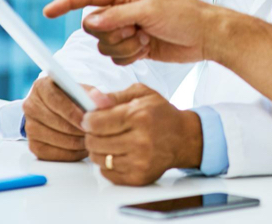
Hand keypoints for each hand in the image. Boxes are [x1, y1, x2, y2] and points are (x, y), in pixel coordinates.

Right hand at [23, 76, 112, 161]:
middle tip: (97, 133)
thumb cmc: (74, 98)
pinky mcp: (33, 145)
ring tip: (93, 140)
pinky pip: (53, 154)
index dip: (74, 112)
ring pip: (56, 139)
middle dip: (79, 129)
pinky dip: (71, 154)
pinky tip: (83, 149)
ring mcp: (30, 127)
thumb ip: (93, 95)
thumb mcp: (83, 91)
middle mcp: (31, 106)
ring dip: (77, 142)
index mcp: (41, 87)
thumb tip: (105, 102)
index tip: (89, 120)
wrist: (59, 110)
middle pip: (56, 122)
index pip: (56, 101)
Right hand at [43, 0, 235, 65]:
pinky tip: (147, 50)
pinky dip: (129, 57)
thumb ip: (118, 16)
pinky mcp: (134, 48)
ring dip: (123, 46)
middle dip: (110, 33)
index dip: (67, 3)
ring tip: (146, 39)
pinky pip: (116, 57)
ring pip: (103, 45)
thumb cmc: (184, 15)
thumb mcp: (151, 11)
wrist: (206, 36)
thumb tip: (90, 20)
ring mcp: (128, 30)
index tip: (48, 12)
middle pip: (92, 26)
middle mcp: (122, 11)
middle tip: (135, 30)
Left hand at [81, 84, 202, 185]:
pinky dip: (108, 163)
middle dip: (92, 135)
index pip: (96, 123)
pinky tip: (118, 153)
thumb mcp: (142, 94)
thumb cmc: (161, 114)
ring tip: (110, 141)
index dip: (88, 120)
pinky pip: (107, 173)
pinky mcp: (138, 177)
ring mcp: (139, 162)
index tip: (90, 119)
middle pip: (94, 142)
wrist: (183, 138)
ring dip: (99, 150)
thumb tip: (91, 97)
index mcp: (139, 116)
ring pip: (98, 159)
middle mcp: (140, 141)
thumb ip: (114, 96)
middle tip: (100, 130)